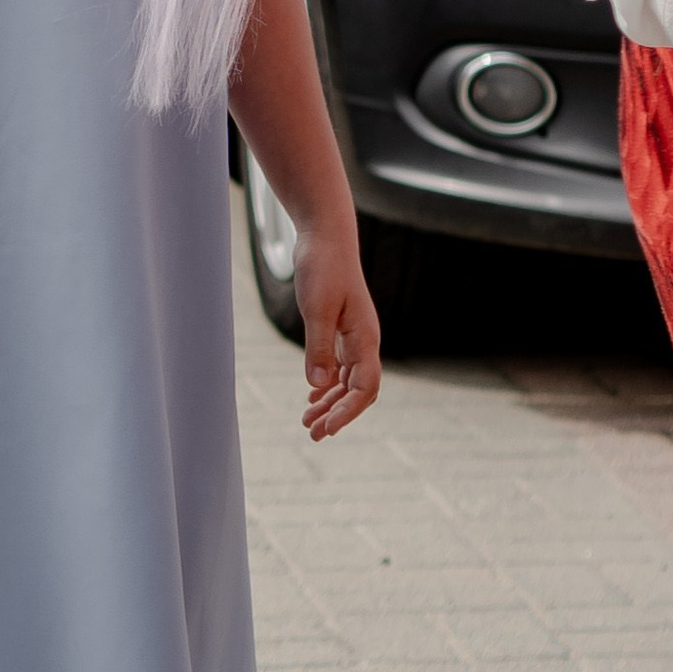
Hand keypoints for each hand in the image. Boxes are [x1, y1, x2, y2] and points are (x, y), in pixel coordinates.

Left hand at [296, 225, 380, 440]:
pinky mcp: (340, 329)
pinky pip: (338, 367)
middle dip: (338, 414)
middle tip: (313, 434)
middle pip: (358, 390)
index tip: (327, 429)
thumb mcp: (317, 309)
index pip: (364, 388)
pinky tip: (312, 396)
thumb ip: (319, 347)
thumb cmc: (323, 268)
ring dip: (329, 402)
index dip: (347, 412)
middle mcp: (364, 341)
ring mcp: (353, 336)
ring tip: (307, 421)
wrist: (325, 237)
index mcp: (365, 338)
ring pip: (347, 381)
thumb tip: (318, 385)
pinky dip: (327, 384)